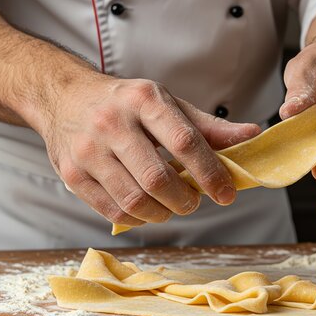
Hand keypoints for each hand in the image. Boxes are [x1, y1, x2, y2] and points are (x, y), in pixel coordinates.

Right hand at [38, 75, 260, 227]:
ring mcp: (88, 150)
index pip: (185, 143)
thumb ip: (208, 125)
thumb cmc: (126, 103)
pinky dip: (138, 218)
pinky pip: (113, 211)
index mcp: (144, 100)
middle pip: (158, 179)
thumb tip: (251, 135)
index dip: (211, 173)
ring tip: (170, 206)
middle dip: (185, 200)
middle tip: (193, 201)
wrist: (64, 97)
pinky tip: (146, 209)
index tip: (227, 194)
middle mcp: (113, 123)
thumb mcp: (167, 103)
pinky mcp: (72, 174)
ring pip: (135, 200)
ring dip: (163, 213)